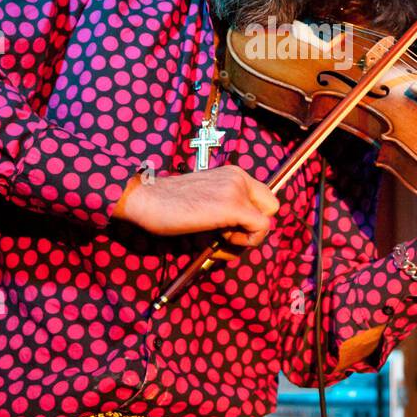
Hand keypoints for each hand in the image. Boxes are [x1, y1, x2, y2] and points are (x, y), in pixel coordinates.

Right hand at [111, 165, 279, 248]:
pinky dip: (245, 242)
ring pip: (265, 222)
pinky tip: (219, 242)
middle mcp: (239, 177)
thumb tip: (245, 233)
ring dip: (243, 239)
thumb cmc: (168, 206)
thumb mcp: (205, 202)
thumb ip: (227, 210)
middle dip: (253, 228)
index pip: (264, 198)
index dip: (251, 219)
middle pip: (271, 208)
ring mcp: (237, 189)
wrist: (145, 200)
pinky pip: (260, 229)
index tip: (227, 228)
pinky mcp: (232, 205)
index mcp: (233, 174)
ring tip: (215, 240)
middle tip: (226, 236)